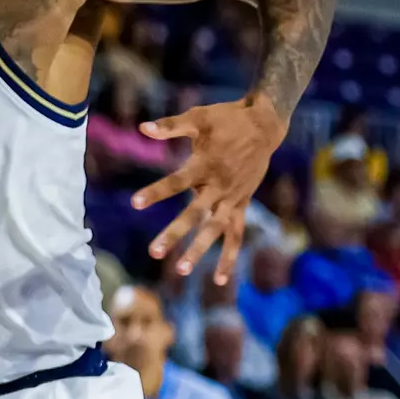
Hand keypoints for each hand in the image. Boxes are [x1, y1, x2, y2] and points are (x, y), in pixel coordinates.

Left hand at [130, 98, 286, 284]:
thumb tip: (142, 128)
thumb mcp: (199, 117)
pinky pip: (235, 235)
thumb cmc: (227, 120)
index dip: (156, 191)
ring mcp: (233, 198)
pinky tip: (219, 280)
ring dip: (199, 250)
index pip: (176, 181)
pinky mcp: (241, 205)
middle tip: (153, 251)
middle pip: (195, 214)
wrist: (265, 126)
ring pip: (215, 230)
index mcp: (206, 165)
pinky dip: (229, 256)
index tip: (134, 203)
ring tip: (181, 270)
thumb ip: (171, 126)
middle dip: (175, 233)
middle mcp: (220, 186)